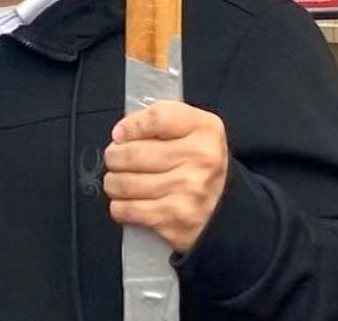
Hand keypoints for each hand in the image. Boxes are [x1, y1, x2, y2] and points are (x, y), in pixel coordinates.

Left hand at [104, 101, 228, 254]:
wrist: (223, 205)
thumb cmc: (197, 162)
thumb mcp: (190, 127)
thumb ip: (157, 118)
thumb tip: (121, 134)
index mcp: (205, 130)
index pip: (156, 118)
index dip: (130, 125)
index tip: (121, 134)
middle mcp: (202, 160)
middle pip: (133, 153)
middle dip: (114, 157)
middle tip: (115, 159)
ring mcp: (191, 192)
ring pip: (125, 183)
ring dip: (113, 182)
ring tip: (119, 180)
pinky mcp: (178, 220)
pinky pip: (128, 210)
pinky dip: (120, 206)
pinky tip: (128, 202)